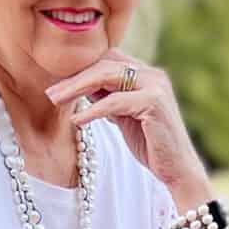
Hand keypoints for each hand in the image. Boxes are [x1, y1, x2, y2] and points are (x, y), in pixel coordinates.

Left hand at [44, 51, 206, 198]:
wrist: (177, 169)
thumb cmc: (151, 146)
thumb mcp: (124, 117)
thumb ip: (108, 99)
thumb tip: (80, 87)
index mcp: (145, 74)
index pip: (107, 59)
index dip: (81, 69)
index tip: (56, 84)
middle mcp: (152, 74)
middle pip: (105, 63)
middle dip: (74, 77)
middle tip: (50, 93)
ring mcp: (155, 86)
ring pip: (108, 77)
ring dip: (78, 88)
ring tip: (56, 101)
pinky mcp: (154, 103)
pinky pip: (116, 102)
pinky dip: (93, 110)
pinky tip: (77, 120)